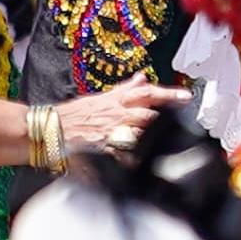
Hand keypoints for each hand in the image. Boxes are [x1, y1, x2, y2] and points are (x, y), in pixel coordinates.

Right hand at [54, 82, 185, 157]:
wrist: (54, 128)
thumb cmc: (77, 113)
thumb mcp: (102, 97)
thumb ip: (125, 89)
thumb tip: (142, 79)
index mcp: (118, 100)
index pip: (147, 92)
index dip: (168, 94)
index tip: (187, 96)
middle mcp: (117, 113)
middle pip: (147, 113)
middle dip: (162, 116)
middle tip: (180, 118)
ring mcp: (111, 131)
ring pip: (139, 132)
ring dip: (150, 135)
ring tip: (163, 139)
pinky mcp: (104, 147)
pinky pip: (123, 153)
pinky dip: (134, 157)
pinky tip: (142, 160)